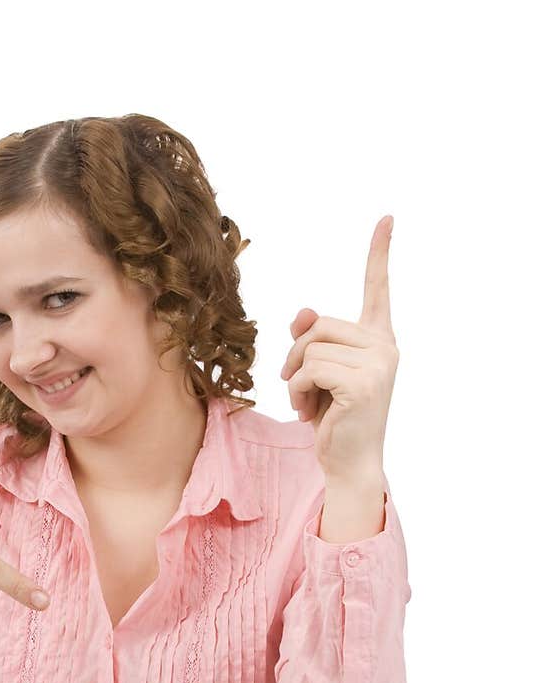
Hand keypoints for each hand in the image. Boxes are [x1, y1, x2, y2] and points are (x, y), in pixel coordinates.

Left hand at [279, 216, 398, 480]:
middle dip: (297, 355)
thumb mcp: (319, 372)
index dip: (379, 253)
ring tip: (310, 403)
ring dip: (296, 379)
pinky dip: (299, 392)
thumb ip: (311, 338)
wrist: (349, 463)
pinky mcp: (362, 384)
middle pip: (318, 325)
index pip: (377, 289)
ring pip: (309, 348)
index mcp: (378, 339)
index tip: (387, 218)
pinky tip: (311, 412)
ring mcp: (377, 365)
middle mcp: (384, 347)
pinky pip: (309, 369)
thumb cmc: (334, 418)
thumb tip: (302, 313)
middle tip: (301, 387)